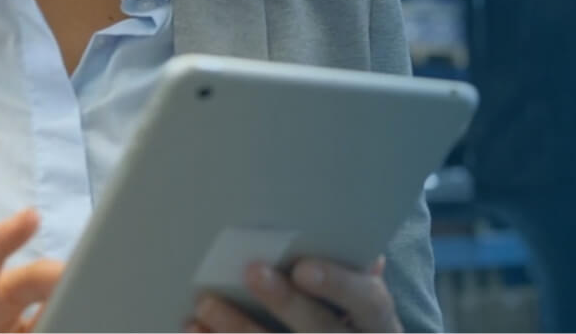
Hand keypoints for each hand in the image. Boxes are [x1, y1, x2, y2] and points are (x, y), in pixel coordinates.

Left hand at [189, 258, 400, 332]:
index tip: (303, 267)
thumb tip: (361, 250)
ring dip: (239, 330)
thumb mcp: (365, 308)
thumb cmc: (352, 327)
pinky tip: (195, 332)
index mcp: (380, 327)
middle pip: (320, 332)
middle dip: (285, 303)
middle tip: (251, 272)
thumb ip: (359, 277)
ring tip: (206, 304)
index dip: (338, 285)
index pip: (370, 302)